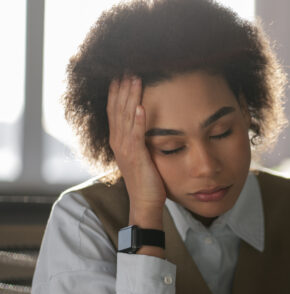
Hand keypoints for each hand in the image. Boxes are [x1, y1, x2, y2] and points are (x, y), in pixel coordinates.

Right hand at [107, 76, 164, 227]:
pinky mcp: (136, 157)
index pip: (115, 110)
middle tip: (127, 67)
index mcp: (119, 140)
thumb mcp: (141, 154)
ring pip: (126, 118)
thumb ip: (139, 139)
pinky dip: (138, 120)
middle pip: (118, 109)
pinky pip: (136, 135)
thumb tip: (146, 123)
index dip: (117, 91)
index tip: (120, 73)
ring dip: (130, 97)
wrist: (145, 202)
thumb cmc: (146, 180)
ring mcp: (126, 149)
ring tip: (135, 79)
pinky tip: (140, 106)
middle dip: (122, 87)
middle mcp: (118, 142)